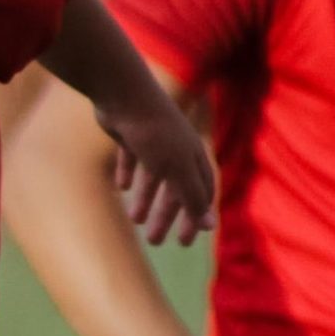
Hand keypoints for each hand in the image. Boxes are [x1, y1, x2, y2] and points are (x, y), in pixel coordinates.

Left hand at [94, 83, 215, 246]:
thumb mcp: (177, 171)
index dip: (196, 216)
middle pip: (175, 189)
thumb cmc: (156, 134)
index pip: (201, 192)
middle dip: (167, 216)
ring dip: (146, 200)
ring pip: (152, 177)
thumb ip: (192, 198)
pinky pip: (131, 158)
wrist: (124, 94)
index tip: (186, 241)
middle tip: (155, 241)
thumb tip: (211, 227)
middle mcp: (176, 149)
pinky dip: (129, 174)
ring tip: (134, 221)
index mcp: (192, 156)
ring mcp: (153, 140)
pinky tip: (123, 187)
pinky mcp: (129, 133)